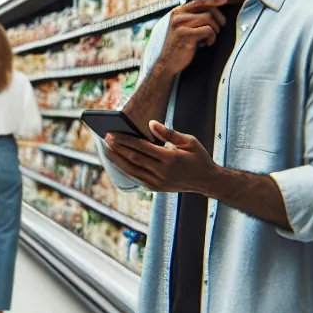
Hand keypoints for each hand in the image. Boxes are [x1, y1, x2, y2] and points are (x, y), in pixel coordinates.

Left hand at [105, 121, 219, 193]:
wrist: (206, 180)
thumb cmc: (198, 158)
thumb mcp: (189, 141)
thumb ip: (169, 133)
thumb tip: (151, 124)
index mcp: (170, 158)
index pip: (142, 147)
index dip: (126, 140)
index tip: (113, 133)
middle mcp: (162, 172)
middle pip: (134, 158)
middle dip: (118, 148)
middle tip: (106, 138)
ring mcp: (158, 182)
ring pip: (132, 170)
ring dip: (117, 159)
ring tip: (107, 149)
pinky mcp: (156, 188)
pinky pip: (136, 177)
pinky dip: (125, 169)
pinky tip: (118, 161)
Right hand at [155, 0, 229, 73]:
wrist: (168, 62)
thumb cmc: (180, 45)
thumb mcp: (184, 27)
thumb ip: (194, 17)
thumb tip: (214, 8)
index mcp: (177, 11)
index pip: (199, 0)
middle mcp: (177, 15)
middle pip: (207, 9)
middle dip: (218, 19)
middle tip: (219, 28)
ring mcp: (180, 25)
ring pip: (208, 18)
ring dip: (215, 30)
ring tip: (209, 39)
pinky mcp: (185, 35)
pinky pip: (208, 30)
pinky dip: (211, 38)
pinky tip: (206, 44)